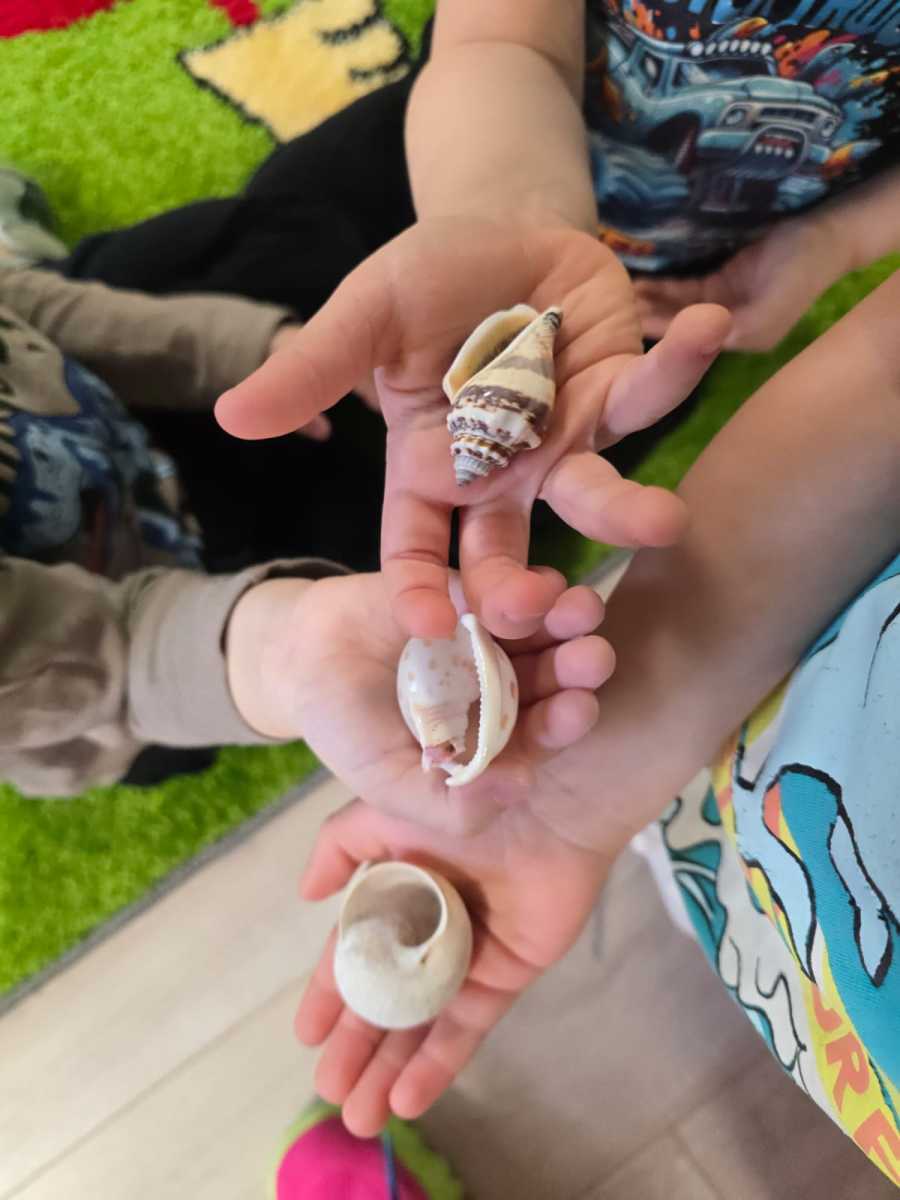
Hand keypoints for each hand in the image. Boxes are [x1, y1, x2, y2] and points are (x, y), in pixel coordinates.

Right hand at [218, 216, 729, 638]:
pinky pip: (650, 390)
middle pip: (508, 551)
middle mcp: (500, 474)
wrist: (498, 232)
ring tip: (662, 521)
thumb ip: (311, 369)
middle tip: (543, 610)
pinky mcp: (618, 394)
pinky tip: (708, 326)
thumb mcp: (362, 318)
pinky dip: (680, 362)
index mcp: (431, 469)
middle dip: (524, 588)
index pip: (415, 545)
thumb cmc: (424, 283)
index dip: (417, 588)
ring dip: (628, 510)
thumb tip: (230, 416)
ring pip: (593, 494)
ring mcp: (564, 442)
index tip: (425, 626)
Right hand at [225, 570, 613, 833]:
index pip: (538, 734)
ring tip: (583, 609)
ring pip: (540, 631)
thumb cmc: (347, 730)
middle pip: (551, 679)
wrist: (299, 660)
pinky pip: (504, 587)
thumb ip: (451, 804)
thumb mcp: (389, 784)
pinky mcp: (471, 592)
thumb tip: (523, 789)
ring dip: (565, 621)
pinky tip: (544, 581)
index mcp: (492, 738)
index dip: (560, 723)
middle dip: (575, 669)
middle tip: (596, 656)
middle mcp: (502, 689)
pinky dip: (527, 585)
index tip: (579, 709)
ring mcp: (489, 639)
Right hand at [295, 798, 613, 1136]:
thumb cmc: (463, 795)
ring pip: (423, 1022)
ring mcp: (470, 954)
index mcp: (400, 890)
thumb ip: (339, 847)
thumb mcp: (384, 808)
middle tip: (328, 1089)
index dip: (332, 994)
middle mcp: (431, 927)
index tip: (306, 1035)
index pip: (358, 953)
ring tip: (359, 1117)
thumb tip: (305, 895)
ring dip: (391, 1068)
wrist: (546, 797)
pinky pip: (468, 1025)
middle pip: (388, 999)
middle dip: (357, 1045)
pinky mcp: (509, 974)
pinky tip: (408, 1098)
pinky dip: (438, 1062)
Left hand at [634, 210, 853, 352]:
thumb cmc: (803, 267)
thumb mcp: (773, 304)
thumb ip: (741, 327)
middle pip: (678, 326)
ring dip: (650, 299)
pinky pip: (683, 286)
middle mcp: (726, 327)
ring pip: (676, 305)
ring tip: (617, 292)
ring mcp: (722, 303)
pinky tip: (638, 277)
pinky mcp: (720, 281)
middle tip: (611, 306)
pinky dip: (661, 284)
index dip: (659, 332)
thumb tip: (702, 341)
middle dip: (647, 315)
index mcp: (739, 339)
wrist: (828, 229)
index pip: (690, 344)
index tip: (628, 320)